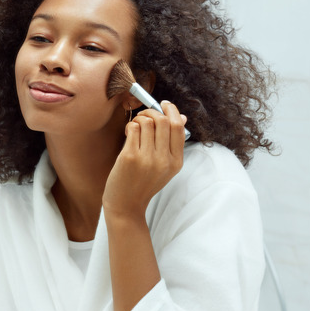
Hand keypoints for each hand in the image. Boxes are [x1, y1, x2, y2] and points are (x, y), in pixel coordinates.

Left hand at [102, 101, 185, 219]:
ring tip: (135, 126)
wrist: (126, 206)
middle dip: (152, 111)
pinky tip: (128, 133)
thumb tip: (182, 117)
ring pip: (147, 122)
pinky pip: (134, 129)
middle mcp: (164, 160)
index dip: (172, 111)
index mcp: (176, 162)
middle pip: (163, 121)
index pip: (178, 128)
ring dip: (139, 118)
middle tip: (144, 114)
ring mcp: (147, 159)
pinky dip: (131, 125)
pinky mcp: (130, 157)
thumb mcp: (164, 167)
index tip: (164, 104)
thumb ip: (172, 144)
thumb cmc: (143, 183)